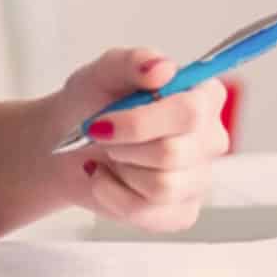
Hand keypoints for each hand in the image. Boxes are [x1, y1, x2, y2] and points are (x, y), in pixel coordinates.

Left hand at [53, 48, 230, 232]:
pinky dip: (115, 197)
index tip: (101, 122)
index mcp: (203, 96)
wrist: (66, 144)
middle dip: (122, 148)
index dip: (140, 122)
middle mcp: (210, 137)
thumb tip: (162, 68)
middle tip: (103, 137)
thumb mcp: (103, 72)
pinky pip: (150, 215)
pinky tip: (108, 180)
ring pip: (162, 187)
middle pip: (172, 154)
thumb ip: (132, 62)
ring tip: (110, 157)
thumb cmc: (92, 103)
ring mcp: (199, 178)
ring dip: (120, 171)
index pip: (190, 113)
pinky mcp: (181, 212)